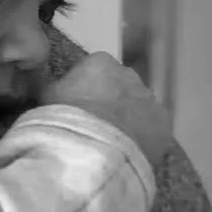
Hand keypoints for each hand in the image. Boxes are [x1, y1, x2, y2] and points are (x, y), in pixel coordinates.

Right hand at [40, 51, 173, 167]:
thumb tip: (53, 86)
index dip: (83, 86)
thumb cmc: (66, 117)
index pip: (92, 68)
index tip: (75, 104)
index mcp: (100, 61)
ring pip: (137, 106)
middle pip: (119, 85)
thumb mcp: (46, 97)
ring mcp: (150, 99)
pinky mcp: (165, 124)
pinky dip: (142, 135)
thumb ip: (53, 87)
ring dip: (128, 118)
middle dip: (110, 100)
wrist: (97, 149)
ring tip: (111, 141)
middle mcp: (130, 74)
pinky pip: (151, 127)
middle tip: (93, 123)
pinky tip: (128, 150)